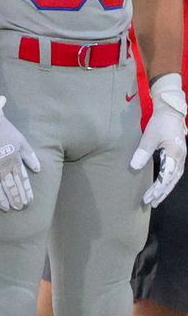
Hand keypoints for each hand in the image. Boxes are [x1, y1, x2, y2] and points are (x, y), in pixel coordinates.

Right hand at [0, 89, 39, 211]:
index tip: (28, 202)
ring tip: (6, 208)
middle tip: (18, 207)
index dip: (26, 192)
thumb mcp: (22, 141)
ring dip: (2, 198)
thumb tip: (38, 170)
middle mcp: (3, 165)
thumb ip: (29, 156)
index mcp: (14, 159)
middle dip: (15, 198)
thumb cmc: (5, 130)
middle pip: (10, 186)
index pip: (22, 180)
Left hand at [131, 75, 186, 206]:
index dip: (158, 188)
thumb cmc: (160, 123)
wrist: (170, 112)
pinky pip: (173, 172)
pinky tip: (161, 187)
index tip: (148, 197)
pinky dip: (167, 182)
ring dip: (165, 189)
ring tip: (156, 200)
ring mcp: (180, 157)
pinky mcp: (177, 155)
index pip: (167, 176)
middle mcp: (180, 158)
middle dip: (162, 193)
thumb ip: (143, 152)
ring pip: (174, 178)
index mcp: (175, 154)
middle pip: (172, 180)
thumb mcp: (150, 136)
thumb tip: (134, 167)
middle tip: (151, 203)